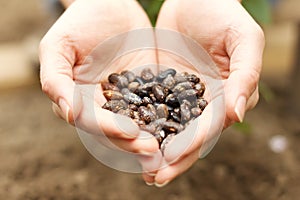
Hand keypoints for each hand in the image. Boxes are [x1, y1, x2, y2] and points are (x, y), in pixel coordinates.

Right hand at [39, 0, 158, 155]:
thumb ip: (55, 79)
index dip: (108, 128)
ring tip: (168, 148)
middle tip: (153, 150)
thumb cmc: (80, 22)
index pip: (91, 121)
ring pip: (138, 125)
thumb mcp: (59, 46)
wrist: (111, 6)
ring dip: (151, 137)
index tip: (129, 133)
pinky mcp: (148, 90)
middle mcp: (102, 105)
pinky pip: (157, 107)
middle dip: (133, 142)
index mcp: (78, 100)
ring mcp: (127, 99)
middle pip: (115, 131)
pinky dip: (167, 119)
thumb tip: (67, 113)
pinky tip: (181, 127)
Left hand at [145, 0, 264, 185]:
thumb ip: (246, 75)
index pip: (210, 126)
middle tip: (154, 177)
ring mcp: (181, 94)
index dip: (193, 145)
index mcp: (228, 95)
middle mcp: (205, 100)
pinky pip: (149, 106)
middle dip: (173, 157)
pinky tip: (127, 137)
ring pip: (168, 126)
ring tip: (140, 169)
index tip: (173, 161)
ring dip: (155, 148)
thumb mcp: (244, 38)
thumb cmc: (225, 13)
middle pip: (189, 134)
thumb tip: (237, 115)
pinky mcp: (161, 84)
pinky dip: (140, 123)